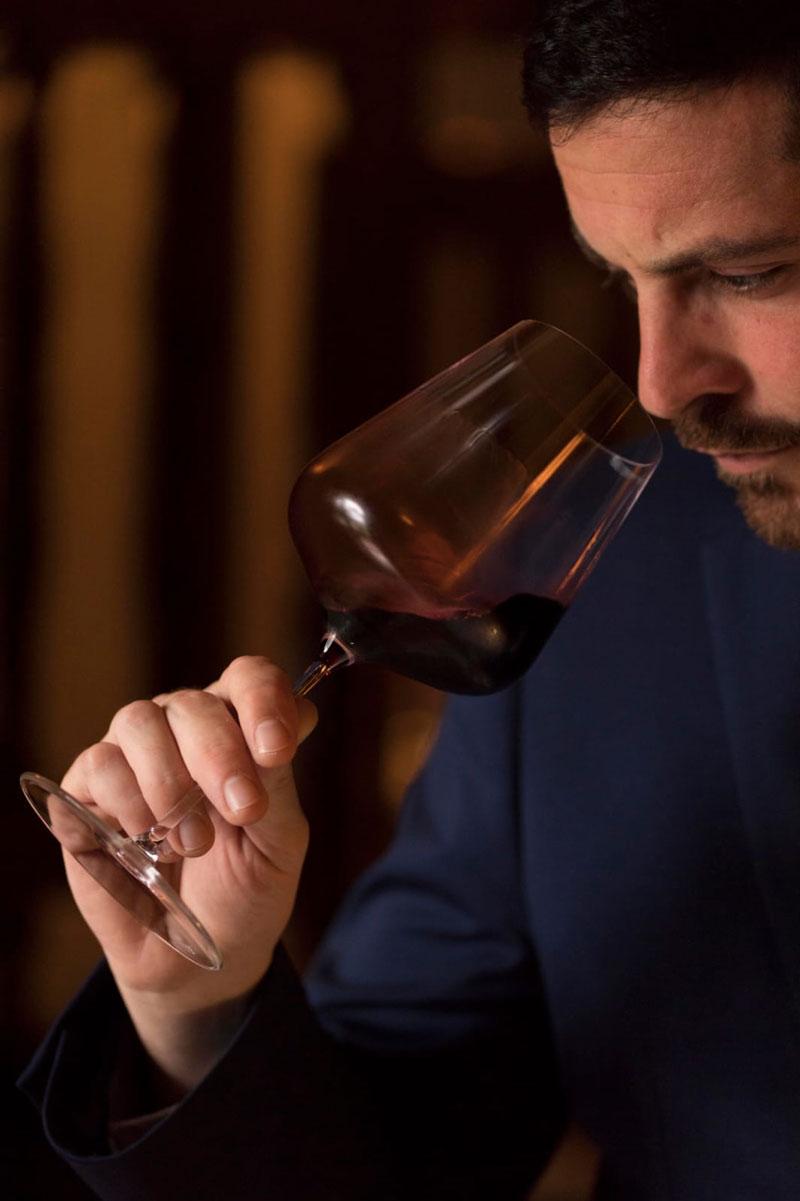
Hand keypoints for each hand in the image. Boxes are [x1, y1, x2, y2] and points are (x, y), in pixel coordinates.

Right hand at [60, 656, 315, 1090]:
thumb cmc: (245, 893)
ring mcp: (133, 755)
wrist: (196, 960)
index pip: (250, 679)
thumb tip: (278, 732)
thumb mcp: (278, 845)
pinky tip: (148, 842)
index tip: (278, 750)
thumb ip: (275, 786)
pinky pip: (99, 764)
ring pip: (139, 721)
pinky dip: (128, 802)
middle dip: (220, 755)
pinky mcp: (86, 790)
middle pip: (193, 703)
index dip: (264, 702)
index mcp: (240, 729)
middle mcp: (184, 730)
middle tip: (241, 811)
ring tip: (194, 842)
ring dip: (171, 783)